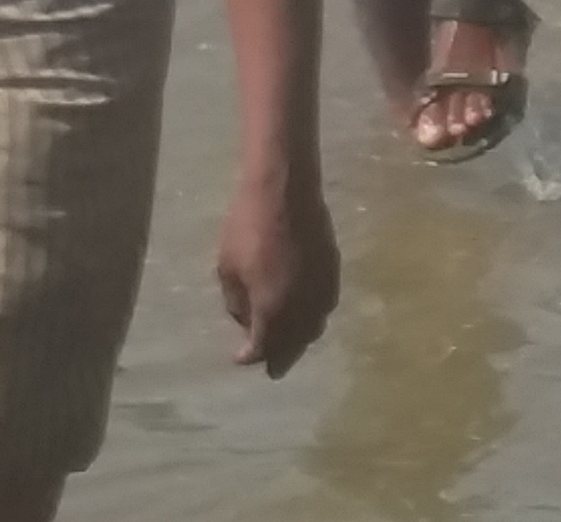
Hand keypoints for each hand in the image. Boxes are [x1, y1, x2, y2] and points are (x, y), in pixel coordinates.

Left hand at [218, 167, 340, 374]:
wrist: (285, 192)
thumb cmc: (247, 229)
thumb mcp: (227, 269)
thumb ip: (236, 302)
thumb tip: (246, 319)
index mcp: (272, 311)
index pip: (263, 347)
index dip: (251, 356)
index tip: (241, 358)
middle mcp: (302, 309)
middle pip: (294, 345)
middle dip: (281, 358)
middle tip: (272, 369)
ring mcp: (322, 290)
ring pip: (314, 328)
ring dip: (299, 340)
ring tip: (288, 343)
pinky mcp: (333, 272)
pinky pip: (325, 307)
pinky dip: (313, 318)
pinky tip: (305, 313)